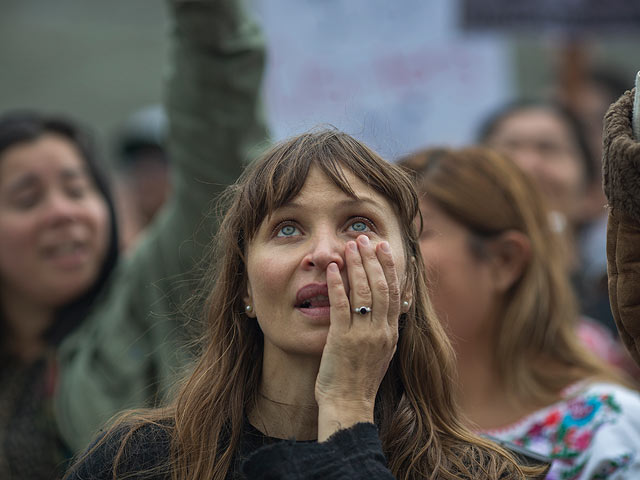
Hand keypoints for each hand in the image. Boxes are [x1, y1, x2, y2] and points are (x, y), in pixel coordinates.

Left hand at [315, 235, 399, 440]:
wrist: (349, 405)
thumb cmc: (360, 380)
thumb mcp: (382, 353)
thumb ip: (383, 330)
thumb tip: (386, 310)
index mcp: (390, 333)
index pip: (394, 292)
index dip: (389, 267)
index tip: (383, 247)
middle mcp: (380, 331)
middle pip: (380, 287)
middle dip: (372, 259)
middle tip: (364, 238)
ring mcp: (362, 335)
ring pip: (363, 292)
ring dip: (357, 266)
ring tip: (350, 245)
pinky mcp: (342, 340)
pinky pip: (341, 307)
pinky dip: (338, 285)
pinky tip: (334, 269)